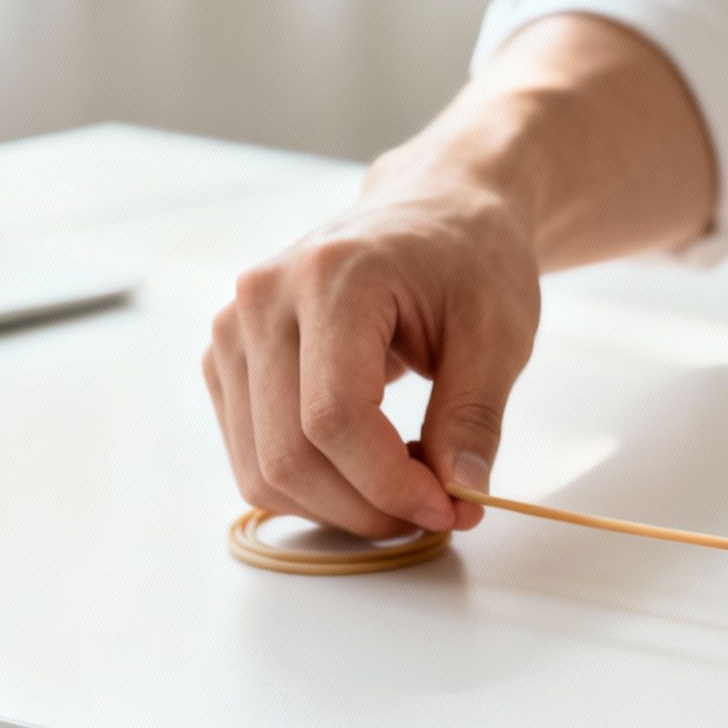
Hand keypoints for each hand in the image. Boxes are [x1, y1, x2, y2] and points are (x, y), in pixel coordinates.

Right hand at [202, 163, 539, 537]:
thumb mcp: (500, 333)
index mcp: (331, 277)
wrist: (435, 212)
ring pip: (263, 468)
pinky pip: (254, 457)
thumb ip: (474, 417)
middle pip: (288, 454)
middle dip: (366, 508)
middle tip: (435, 514)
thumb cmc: (470, 260)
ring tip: (408, 488)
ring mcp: (233, 330)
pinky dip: (313, 487)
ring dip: (339, 507)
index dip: (390, 484)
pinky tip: (370, 468)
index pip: (334, 418)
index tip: (449, 508)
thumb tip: (461, 494)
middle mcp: (261, 300)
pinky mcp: (228, 361)